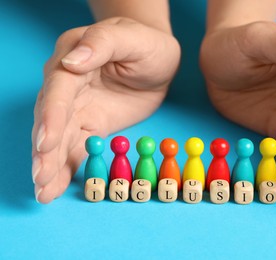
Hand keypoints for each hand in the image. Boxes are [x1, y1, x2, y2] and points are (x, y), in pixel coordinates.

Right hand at [32, 17, 180, 202]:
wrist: (158, 60)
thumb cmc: (146, 44)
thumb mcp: (131, 37)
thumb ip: (102, 43)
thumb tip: (72, 62)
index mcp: (73, 57)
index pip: (58, 90)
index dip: (52, 117)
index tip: (46, 143)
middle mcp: (67, 84)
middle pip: (51, 119)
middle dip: (44, 150)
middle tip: (41, 177)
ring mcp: (77, 107)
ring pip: (59, 138)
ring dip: (50, 164)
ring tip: (43, 192)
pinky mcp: (91, 125)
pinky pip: (75, 148)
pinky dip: (66, 168)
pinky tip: (55, 188)